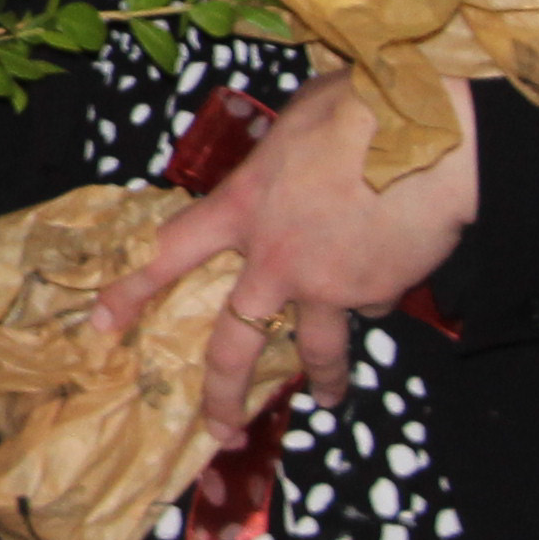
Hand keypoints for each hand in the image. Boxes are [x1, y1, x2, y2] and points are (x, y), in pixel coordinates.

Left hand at [96, 70, 479, 438]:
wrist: (436, 142)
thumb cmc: (360, 110)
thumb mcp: (296, 122)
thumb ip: (277, 157)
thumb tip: (284, 154)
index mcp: (243, 207)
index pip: (168, 254)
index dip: (131, 290)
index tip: (102, 324)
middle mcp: (274, 258)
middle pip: (233, 343)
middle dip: (221, 394)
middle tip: (218, 429)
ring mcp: (326, 285)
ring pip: (313, 352)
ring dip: (323, 381)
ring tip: (325, 401)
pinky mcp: (374, 295)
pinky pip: (371, 303)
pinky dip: (377, 294)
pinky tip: (395, 268)